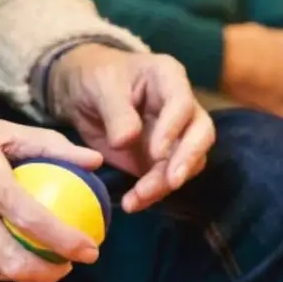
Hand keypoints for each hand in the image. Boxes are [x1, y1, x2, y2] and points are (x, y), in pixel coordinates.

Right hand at [0, 72, 103, 281]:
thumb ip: (47, 145)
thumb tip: (94, 160)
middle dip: (49, 274)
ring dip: (23, 272)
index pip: (32, 220)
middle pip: (12, 262)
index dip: (66, 242)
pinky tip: (9, 249)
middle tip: (69, 264)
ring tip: (45, 260)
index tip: (90, 249)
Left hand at [49, 44, 215, 212]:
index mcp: (169, 78)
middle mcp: (180, 107)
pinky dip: (151, 193)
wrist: (82, 93)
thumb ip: (116, 112)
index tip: (156, 151)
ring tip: (138, 198)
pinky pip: (165, 178)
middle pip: (200, 134)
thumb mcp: (101, 86)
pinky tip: (133, 203)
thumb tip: (126, 141)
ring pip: (186, 162)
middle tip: (171, 182)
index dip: (173, 128)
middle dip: (187, 160)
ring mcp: (174, 135)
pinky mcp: (160, 158)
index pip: (183, 103)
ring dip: (166, 183)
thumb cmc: (96, 77)